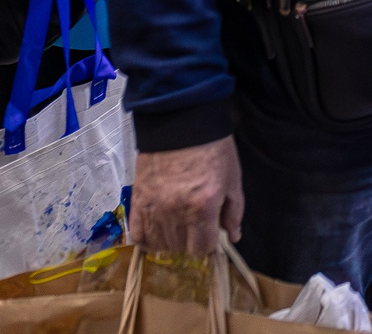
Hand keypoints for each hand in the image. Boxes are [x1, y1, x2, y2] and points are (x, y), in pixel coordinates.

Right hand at [131, 139, 243, 254]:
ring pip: (159, 245)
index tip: (209, 233)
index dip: (208, 244)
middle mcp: (176, 211)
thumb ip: (234, 211)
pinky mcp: (137, 201)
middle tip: (194, 228)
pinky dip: (147, 238)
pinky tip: (156, 232)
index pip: (202, 248)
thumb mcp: (232, 179)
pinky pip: (138, 234)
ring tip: (176, 229)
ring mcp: (154, 208)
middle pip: (180, 248)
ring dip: (169, 242)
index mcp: (203, 206)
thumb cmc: (213, 148)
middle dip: (190, 242)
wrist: (181, 123)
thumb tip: (233, 236)